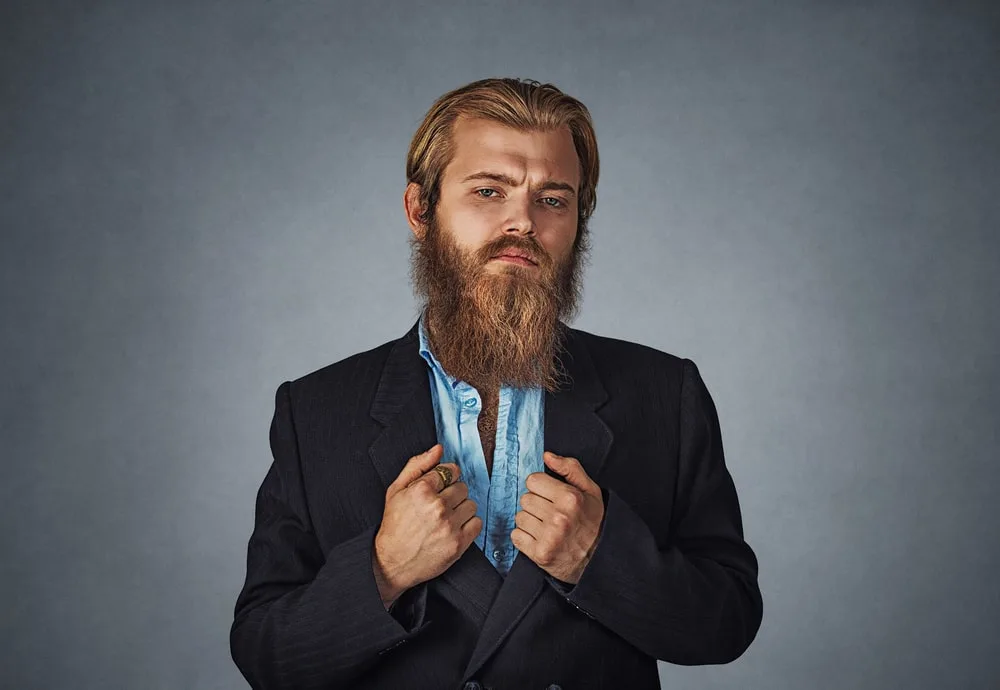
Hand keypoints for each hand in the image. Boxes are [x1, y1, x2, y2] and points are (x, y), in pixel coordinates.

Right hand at [373, 444, 481, 606]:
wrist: (392, 562)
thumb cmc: (394, 525)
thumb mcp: (396, 490)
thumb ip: (417, 465)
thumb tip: (438, 449)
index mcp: (421, 490)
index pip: (450, 470)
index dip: (446, 478)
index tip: (441, 487)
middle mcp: (437, 506)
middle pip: (462, 487)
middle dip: (452, 494)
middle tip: (439, 506)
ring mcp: (449, 525)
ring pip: (471, 504)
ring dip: (461, 510)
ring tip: (446, 518)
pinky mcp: (458, 543)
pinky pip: (477, 523)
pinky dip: (468, 525)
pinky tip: (453, 529)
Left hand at [511, 451, 604, 584]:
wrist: (597, 559)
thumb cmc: (592, 522)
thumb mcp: (590, 491)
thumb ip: (570, 468)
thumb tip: (547, 456)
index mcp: (570, 498)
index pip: (533, 480)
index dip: (541, 487)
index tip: (550, 496)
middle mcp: (559, 517)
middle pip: (525, 499)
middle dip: (535, 504)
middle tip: (550, 514)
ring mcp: (549, 537)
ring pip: (519, 517)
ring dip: (530, 521)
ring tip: (546, 527)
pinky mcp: (540, 553)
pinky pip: (516, 536)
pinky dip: (525, 538)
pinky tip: (540, 539)